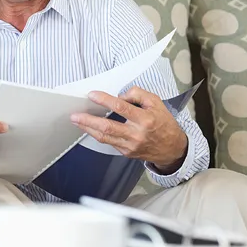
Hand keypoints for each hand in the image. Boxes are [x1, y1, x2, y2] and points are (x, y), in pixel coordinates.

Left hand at [71, 86, 187, 170]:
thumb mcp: (156, 102)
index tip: (92, 95)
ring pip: (104, 137)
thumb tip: (119, 95)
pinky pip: (109, 142)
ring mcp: (130, 145)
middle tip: (75, 115)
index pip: (121, 108)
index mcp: (145, 119)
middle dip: (88, 120)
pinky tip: (90, 128)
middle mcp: (136, 134)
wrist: (172, 148)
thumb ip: (138, 94)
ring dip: (88, 129)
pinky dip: (97, 135)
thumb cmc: (163, 123)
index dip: (105, 100)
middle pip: (107, 127)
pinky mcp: (126, 152)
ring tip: (77, 121)